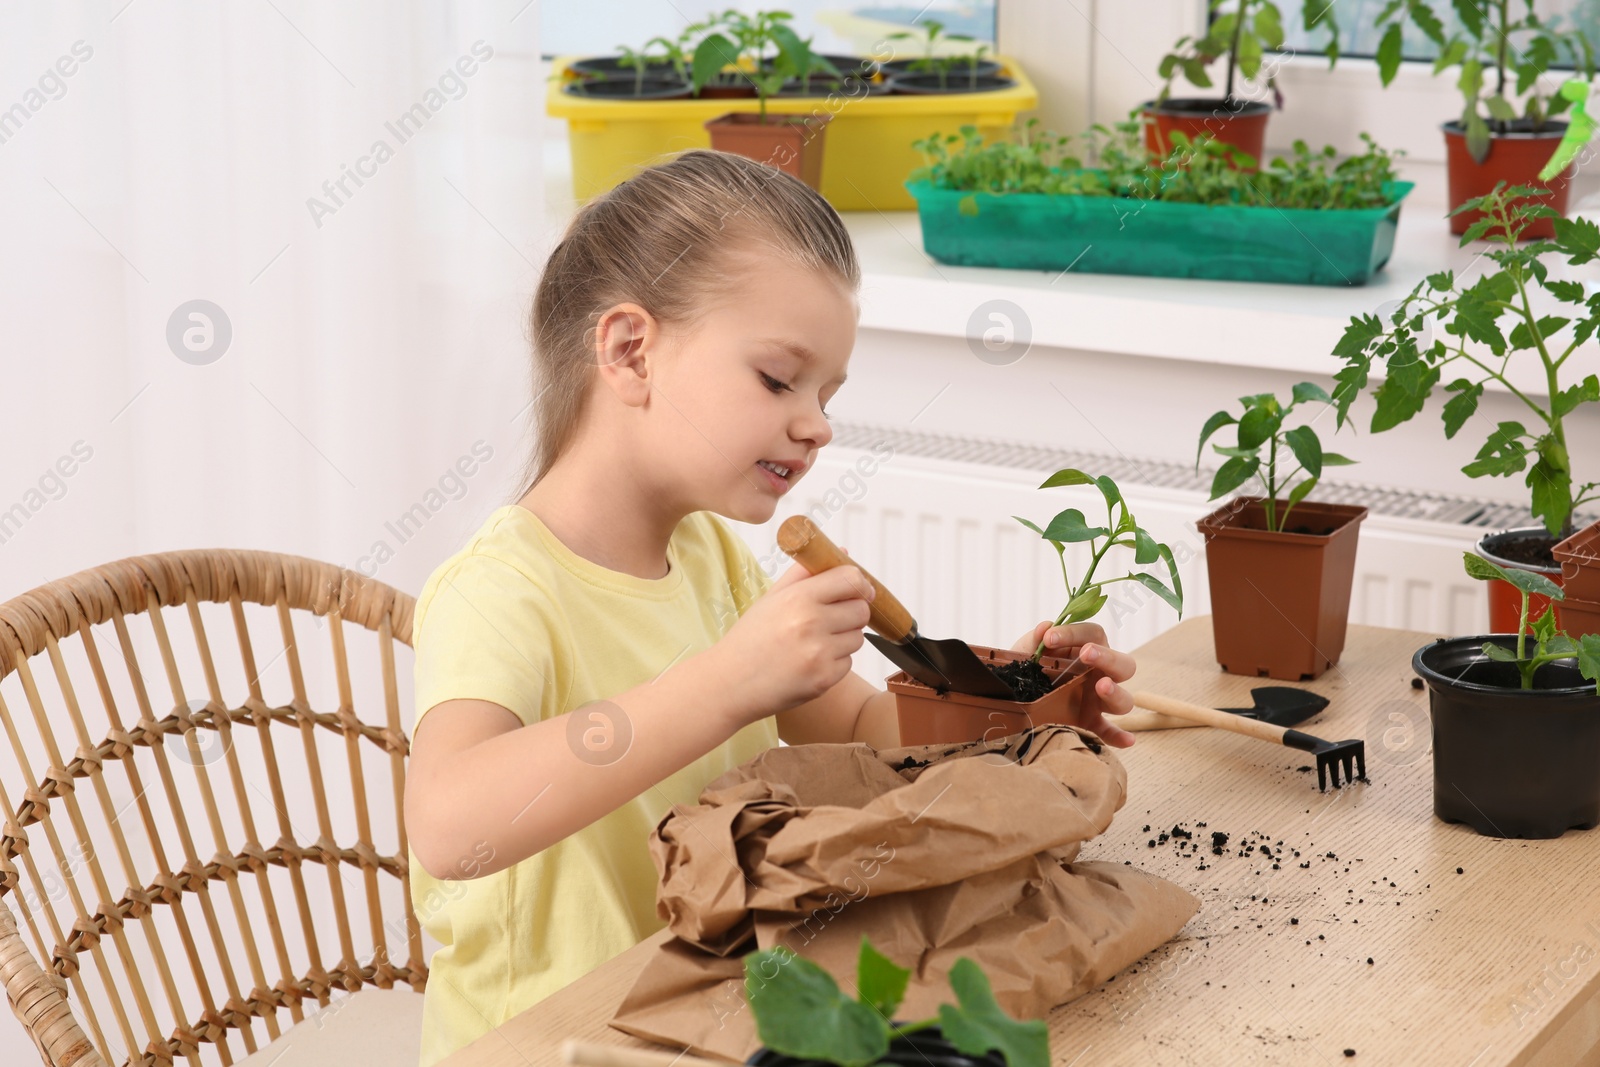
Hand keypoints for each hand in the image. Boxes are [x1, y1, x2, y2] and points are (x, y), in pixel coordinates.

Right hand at [711, 560, 872, 722]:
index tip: (858, 590)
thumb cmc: (750, 639)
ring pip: (858, 638)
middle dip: (851, 613)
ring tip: (813, 644)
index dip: (859, 584)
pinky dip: (834, 663)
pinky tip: (809, 663)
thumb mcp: (772, 598)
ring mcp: (819, 653)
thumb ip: (806, 573)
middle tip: (830, 620)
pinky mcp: (824, 679)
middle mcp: (811, 623)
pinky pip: (848, 663)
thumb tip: (842, 551)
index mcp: (798, 598)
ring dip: (843, 639)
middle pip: (861, 610)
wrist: (730, 683)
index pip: (851, 579)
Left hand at [1011, 621, 1137, 747]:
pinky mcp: (1089, 724)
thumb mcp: (1025, 652)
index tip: (1049, 638)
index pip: (1094, 635)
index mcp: (1087, 651)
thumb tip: (1046, 626)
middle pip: (1123, 664)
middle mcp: (1100, 675)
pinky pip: (1109, 732)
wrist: (1012, 698)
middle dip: (1108, 657)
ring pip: (1124, 699)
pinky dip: (1119, 737)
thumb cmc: (1027, 668)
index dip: (1075, 633)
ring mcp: (1098, 702)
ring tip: (1101, 685)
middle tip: (1086, 653)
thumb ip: (1034, 639)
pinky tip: (1127, 741)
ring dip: (1116, 692)